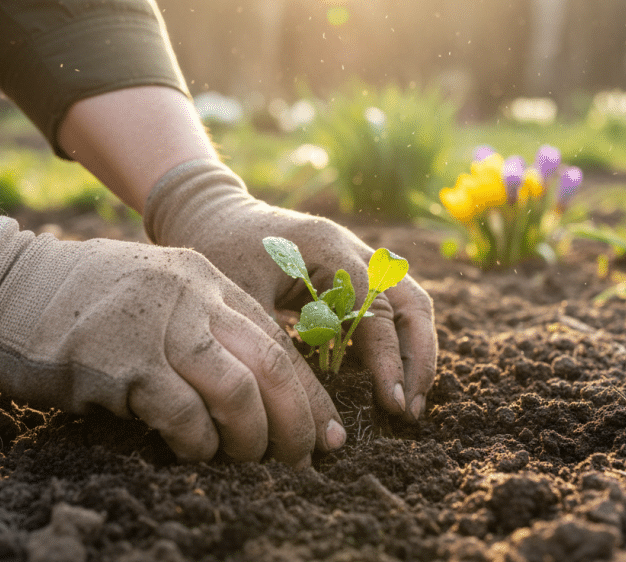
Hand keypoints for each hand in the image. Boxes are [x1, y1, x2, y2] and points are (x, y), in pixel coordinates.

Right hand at [0, 217, 343, 465]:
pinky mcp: (123, 362)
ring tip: (247, 459)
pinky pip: (183, 414)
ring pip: (238, 392)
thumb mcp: (157, 292)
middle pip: (273, 365)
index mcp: (207, 281)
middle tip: (301, 458)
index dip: (310, 394)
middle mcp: (193, 298)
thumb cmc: (84, 300)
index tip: (328, 433)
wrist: (6, 285)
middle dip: (297, 421)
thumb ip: (204, 326)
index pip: (279, 341)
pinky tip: (195, 452)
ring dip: (251, 437)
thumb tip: (254, 392)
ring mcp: (159, 327)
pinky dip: (199, 443)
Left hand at [144, 160, 437, 420]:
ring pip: (408, 306)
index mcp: (329, 247)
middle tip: (409, 412)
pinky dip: (395, 345)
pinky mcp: (350, 277)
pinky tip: (387, 383)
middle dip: (416, 360)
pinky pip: (389, 310)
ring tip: (406, 405)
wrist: (209, 213)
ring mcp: (358, 260)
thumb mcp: (241, 301)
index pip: (377, 307)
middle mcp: (354, 249)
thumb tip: (307, 410)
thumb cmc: (219, 251)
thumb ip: (276, 347)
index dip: (388, 359)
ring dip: (413, 355)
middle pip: (411, 303)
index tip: (392, 403)